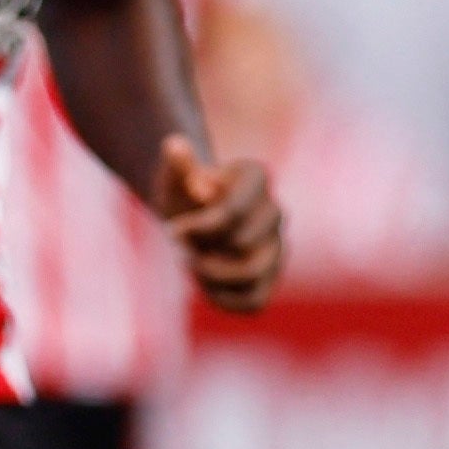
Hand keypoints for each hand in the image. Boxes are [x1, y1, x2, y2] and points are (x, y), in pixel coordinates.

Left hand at [155, 133, 286, 312]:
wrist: (190, 216)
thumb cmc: (182, 194)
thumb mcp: (173, 176)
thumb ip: (175, 163)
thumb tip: (176, 146)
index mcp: (256, 176)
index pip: (234, 211)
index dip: (199, 227)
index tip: (172, 228)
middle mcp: (274, 211)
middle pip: (243, 242)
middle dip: (204, 247)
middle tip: (180, 246)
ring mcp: (276, 246)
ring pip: (253, 272)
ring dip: (213, 274)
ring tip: (193, 266)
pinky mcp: (268, 279)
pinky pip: (254, 302)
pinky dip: (224, 299)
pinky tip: (203, 286)